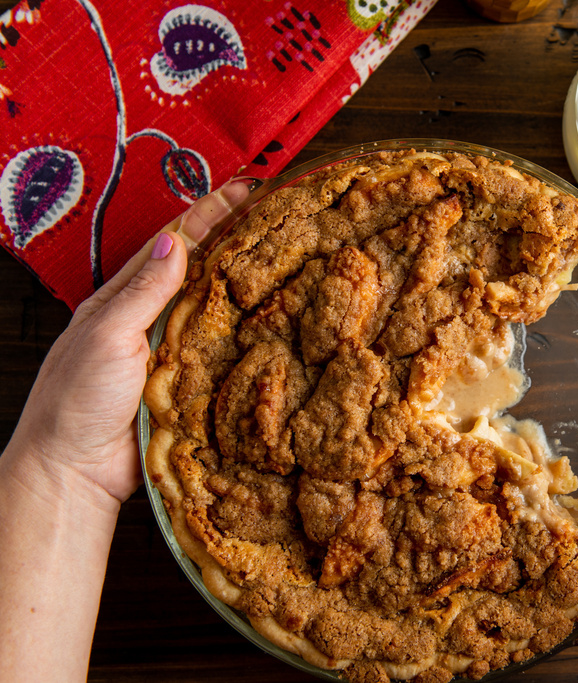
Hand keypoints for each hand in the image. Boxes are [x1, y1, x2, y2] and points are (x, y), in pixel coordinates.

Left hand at [5, 181, 249, 505]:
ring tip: (291, 259)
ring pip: (219, 310)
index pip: (174, 243)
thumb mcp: (106, 335)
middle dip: (238, 241)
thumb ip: (142, 292)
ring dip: (251, 285)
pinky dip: (252, 334)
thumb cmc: (77, 398)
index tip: (246, 188)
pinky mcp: (193, 385)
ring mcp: (175, 352)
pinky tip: (279, 323)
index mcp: (125, 298)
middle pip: (203, 271)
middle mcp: (153, 319)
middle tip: (281, 215)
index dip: (209, 213)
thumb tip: (174, 243)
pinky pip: (226, 353)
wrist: (76, 470)